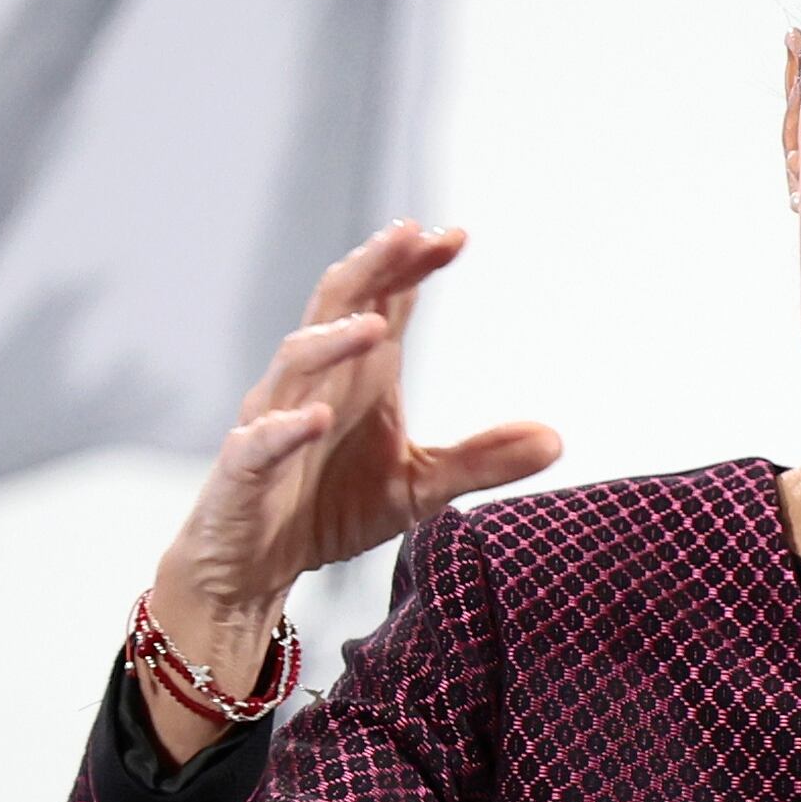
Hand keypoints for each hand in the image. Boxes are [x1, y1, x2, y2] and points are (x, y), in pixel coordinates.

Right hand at [140, 220, 560, 759]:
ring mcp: (274, 419)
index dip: (413, 266)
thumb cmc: (332, 509)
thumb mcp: (421, 487)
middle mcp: (315, 383)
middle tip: (409, 234)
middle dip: (372, 268)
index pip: (386, 301)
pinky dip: (287, 427)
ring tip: (376, 326)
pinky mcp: (243, 469)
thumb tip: (557, 439)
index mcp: (360, 376)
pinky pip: (261, 441)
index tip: (456, 237)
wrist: (256, 567)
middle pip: (338, 306)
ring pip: (296, 361)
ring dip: (333, 341)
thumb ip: (483, 460)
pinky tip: (316, 418)